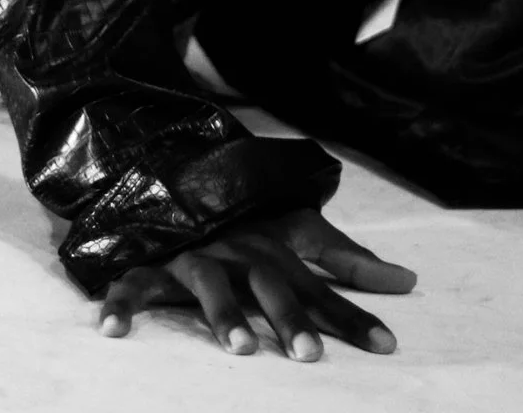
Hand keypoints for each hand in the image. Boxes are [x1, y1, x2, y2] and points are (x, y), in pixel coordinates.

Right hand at [96, 207, 415, 359]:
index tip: (386, 345)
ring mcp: (191, 254)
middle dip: (288, 316)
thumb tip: (409, 280)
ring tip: (242, 348)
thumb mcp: (296, 227)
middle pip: (266, 282)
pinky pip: (131, 282)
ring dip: (222, 315)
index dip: (350, 314)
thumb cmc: (240, 210)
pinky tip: (113, 330)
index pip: (317, 283)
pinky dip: (120, 304)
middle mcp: (236, 250)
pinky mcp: (147, 260)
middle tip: (309, 354)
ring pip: (208, 284)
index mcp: (271, 246)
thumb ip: (346, 257)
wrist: (168, 168)